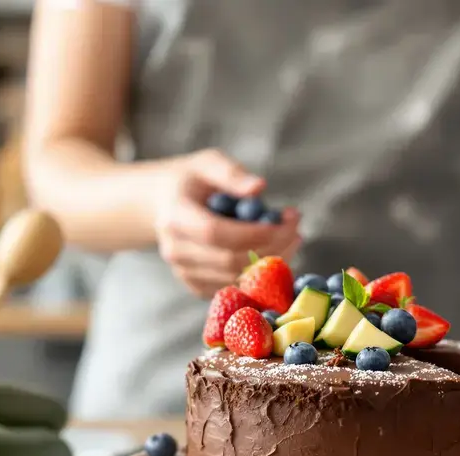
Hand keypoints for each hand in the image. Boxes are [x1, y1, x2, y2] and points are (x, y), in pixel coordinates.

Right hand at [152, 149, 300, 296]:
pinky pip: (235, 288)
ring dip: (272, 262)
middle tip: (296, 228)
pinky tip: (276, 253)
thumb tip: (258, 187)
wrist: (163, 204)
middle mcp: (175, 250)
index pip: (216, 233)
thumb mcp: (208, 163)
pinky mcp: (196, 286)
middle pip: (230, 261)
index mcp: (176, 217)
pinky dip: (261, 275)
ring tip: (291, 237)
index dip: (255, 232)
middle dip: (272, 247)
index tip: (287, 221)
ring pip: (237, 279)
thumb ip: (232, 174)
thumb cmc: (192, 181)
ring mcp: (184, 272)